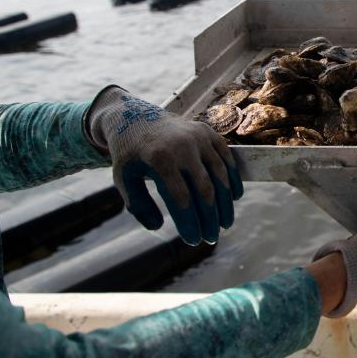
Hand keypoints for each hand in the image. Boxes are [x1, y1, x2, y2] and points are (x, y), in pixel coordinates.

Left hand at [87, 86, 243, 244]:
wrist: (136, 117)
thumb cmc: (130, 154)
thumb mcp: (124, 179)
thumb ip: (138, 205)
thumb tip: (158, 227)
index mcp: (160, 159)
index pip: (181, 199)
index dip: (190, 222)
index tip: (193, 240)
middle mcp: (183, 147)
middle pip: (204, 190)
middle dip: (210, 218)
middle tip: (211, 238)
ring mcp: (199, 138)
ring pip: (220, 175)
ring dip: (225, 203)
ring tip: (225, 224)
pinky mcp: (209, 133)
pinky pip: (226, 159)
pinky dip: (232, 179)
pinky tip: (233, 198)